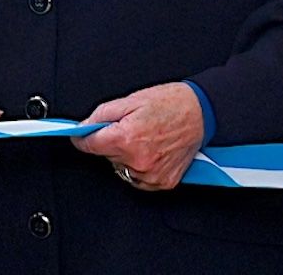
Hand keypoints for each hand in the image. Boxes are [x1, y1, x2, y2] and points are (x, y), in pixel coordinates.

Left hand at [73, 83, 203, 189]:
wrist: (201, 113)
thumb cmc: (169, 103)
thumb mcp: (130, 100)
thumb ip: (101, 115)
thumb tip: (83, 127)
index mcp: (126, 138)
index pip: (89, 146)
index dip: (83, 138)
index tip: (81, 136)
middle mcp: (138, 161)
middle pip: (106, 156)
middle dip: (110, 142)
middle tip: (128, 127)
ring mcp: (151, 174)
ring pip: (122, 168)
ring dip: (125, 156)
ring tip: (144, 138)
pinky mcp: (163, 182)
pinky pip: (139, 178)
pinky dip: (140, 167)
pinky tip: (152, 151)